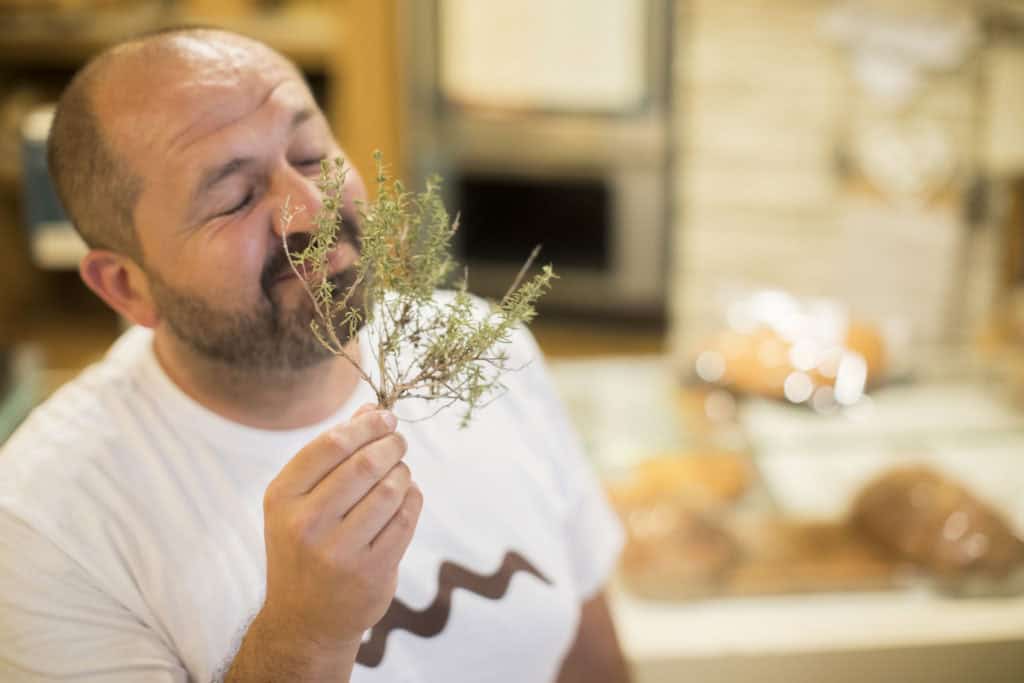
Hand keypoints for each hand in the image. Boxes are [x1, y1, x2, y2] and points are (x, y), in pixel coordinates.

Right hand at [258, 404, 421, 651]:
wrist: (304, 620)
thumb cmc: (304, 545)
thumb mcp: (300, 500)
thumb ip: (332, 453)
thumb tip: (370, 408)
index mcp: (282, 498)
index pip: (331, 444)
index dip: (366, 424)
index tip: (385, 417)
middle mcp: (306, 524)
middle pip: (364, 464)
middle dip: (391, 445)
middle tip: (399, 441)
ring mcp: (339, 551)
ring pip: (390, 490)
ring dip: (403, 472)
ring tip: (401, 470)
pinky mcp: (371, 570)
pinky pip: (405, 519)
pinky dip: (413, 499)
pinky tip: (407, 495)